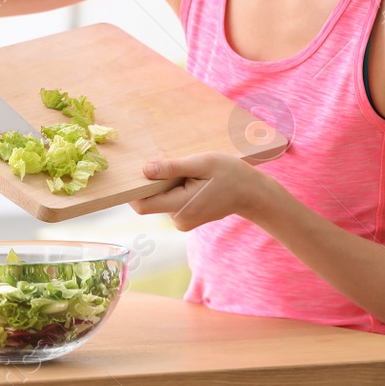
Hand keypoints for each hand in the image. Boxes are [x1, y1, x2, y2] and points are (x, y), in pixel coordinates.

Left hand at [127, 152, 276, 230]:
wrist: (252, 193)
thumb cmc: (230, 174)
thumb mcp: (202, 163)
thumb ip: (172, 168)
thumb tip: (145, 170)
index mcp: (182, 206)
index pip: (143, 205)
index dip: (132, 190)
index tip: (134, 171)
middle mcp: (179, 219)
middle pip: (150, 201)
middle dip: (154, 183)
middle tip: (173, 165)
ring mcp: (183, 222)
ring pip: (161, 200)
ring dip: (167, 185)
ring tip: (190, 173)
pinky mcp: (186, 219)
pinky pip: (170, 203)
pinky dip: (175, 190)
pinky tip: (193, 181)